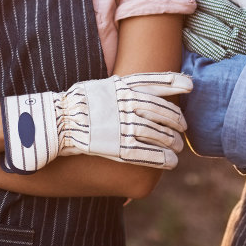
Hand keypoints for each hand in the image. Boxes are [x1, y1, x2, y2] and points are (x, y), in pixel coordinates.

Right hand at [0, 72, 190, 173]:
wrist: (56, 123)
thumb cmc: (74, 105)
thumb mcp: (100, 86)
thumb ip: (121, 86)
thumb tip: (137, 86)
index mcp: (122, 87)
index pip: (157, 83)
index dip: (175, 84)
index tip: (189, 86)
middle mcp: (127, 105)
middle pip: (162, 111)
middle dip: (176, 120)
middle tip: (183, 127)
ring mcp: (124, 126)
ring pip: (159, 134)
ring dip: (172, 142)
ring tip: (178, 147)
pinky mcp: (120, 148)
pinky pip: (149, 154)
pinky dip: (163, 158)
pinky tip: (170, 162)